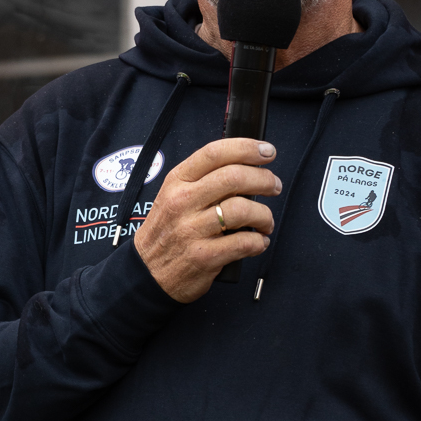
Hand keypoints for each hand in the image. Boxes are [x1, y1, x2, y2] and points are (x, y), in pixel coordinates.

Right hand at [133, 138, 280, 302]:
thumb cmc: (166, 232)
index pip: (215, 153)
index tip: (267, 152)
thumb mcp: (172, 196)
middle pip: (234, 177)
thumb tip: (245, 168)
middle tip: (273, 186)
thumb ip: (203, 180)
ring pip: (243, 209)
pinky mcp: (204, 257)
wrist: (146, 273)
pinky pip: (244, 242)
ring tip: (265, 221)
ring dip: (264, 215)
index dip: (248, 148)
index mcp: (177, 182)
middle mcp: (183, 202)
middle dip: (264, 179)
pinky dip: (259, 241)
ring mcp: (192, 230)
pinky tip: (258, 242)